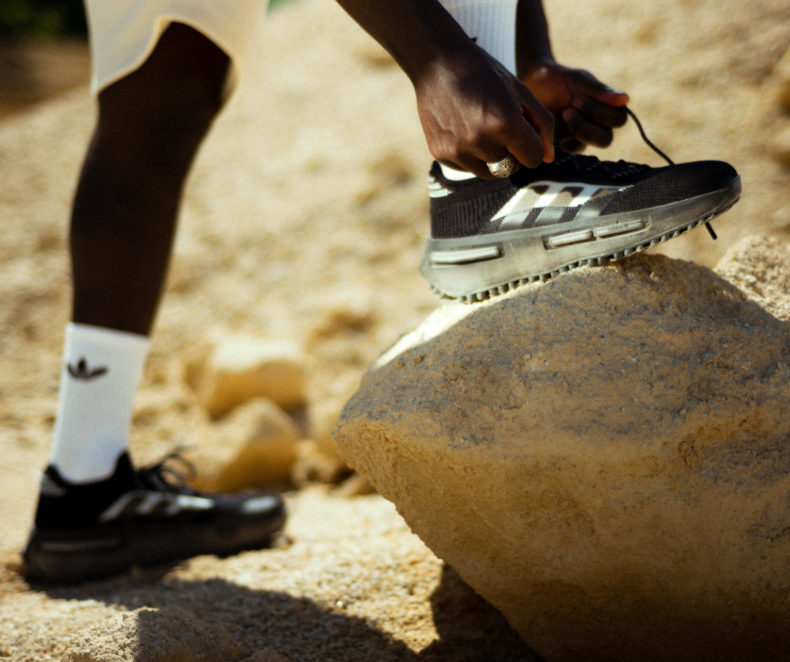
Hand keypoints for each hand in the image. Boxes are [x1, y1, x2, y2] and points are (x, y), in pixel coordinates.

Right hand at [414, 49, 555, 178]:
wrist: (438, 64)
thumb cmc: (484, 73)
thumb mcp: (520, 90)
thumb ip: (541, 124)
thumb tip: (549, 158)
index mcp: (505, 123)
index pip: (533, 158)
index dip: (532, 146)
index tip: (523, 132)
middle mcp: (481, 141)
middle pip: (512, 168)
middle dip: (512, 152)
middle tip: (500, 127)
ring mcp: (459, 150)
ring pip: (490, 173)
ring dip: (492, 158)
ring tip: (482, 130)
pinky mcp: (442, 154)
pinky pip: (467, 169)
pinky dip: (471, 156)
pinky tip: (463, 130)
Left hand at [519, 57, 628, 151]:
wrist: (533, 82)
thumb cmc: (559, 78)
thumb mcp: (578, 80)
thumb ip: (599, 91)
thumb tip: (626, 99)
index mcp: (606, 106)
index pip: (619, 120)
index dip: (601, 114)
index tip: (577, 99)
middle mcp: (598, 123)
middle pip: (607, 139)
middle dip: (588, 126)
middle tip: (568, 110)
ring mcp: (582, 135)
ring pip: (591, 146)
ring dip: (578, 131)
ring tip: (563, 114)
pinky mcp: (566, 143)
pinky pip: (574, 150)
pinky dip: (567, 143)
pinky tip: (556, 132)